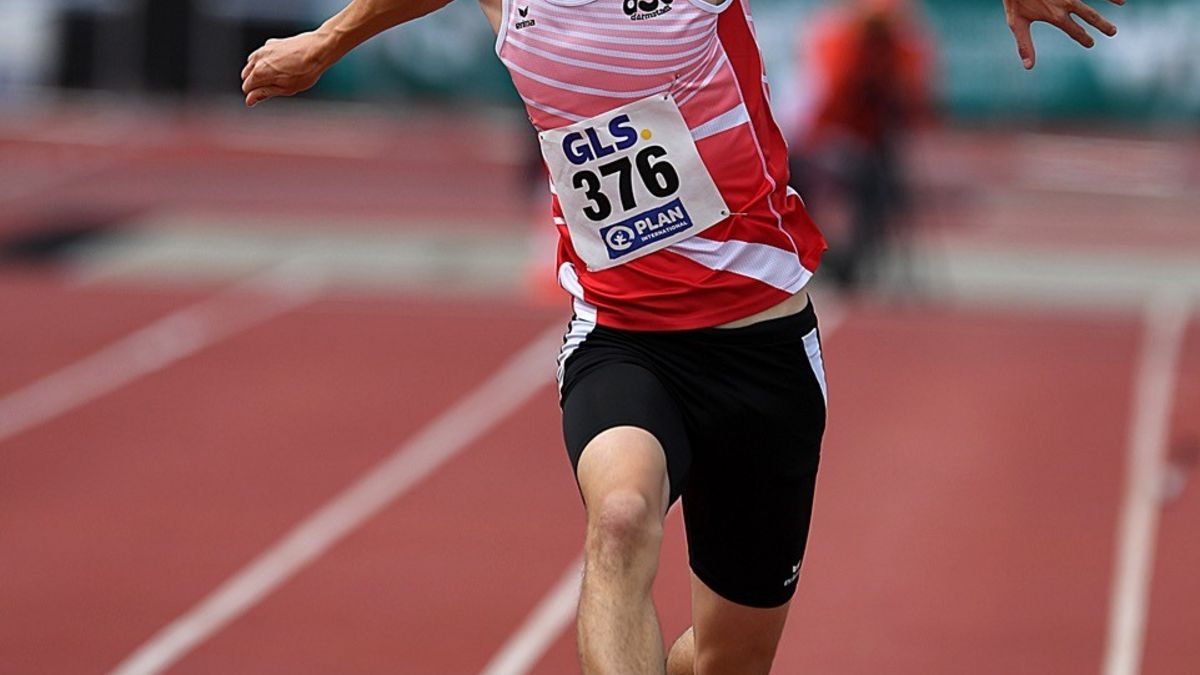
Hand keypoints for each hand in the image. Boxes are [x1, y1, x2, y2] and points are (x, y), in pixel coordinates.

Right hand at [241, 32, 331, 106]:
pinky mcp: (271, 43)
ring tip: (275, 77)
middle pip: (246, 75)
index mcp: (259, 73)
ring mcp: (264, 49)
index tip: (262, 97)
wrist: (317, 49)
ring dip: (257, 71)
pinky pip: (261, 54)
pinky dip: (264, 61)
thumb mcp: (286, 89)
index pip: (246, 87)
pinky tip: (279, 65)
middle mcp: (258, 59)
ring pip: (251, 63)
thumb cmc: (305, 71)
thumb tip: (249, 100)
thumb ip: (265, 93)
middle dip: (254, 83)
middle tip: (271, 88)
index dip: (253, 94)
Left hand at [1003, 0, 1122, 69]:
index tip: (1090, 43)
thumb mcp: (1017, 22)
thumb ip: (1025, 45)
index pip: (1074, 31)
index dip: (1083, 38)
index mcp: (1055, 16)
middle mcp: (1067, 3)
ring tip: (1122, 3)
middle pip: (1090, 16)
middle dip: (1102, 24)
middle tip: (1112, 31)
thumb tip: (1029, 67)